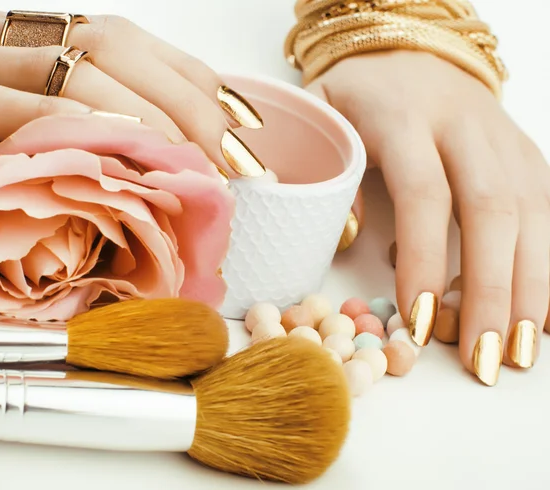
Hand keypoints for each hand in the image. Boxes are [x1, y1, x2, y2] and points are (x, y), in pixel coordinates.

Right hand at [0, 6, 264, 178]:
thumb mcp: (37, 127)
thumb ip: (93, 126)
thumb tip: (174, 155)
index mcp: (34, 39)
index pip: (132, 41)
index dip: (195, 78)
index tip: (245, 125)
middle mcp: (2, 36)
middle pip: (111, 43)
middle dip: (185, 101)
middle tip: (233, 159)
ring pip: (63, 62)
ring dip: (140, 113)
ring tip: (190, 159)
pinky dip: (59, 119)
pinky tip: (111, 144)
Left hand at [307, 50, 549, 384]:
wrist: (413, 55)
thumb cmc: (360, 97)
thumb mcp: (324, 118)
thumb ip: (328, 172)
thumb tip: (345, 241)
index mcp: (407, 118)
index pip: (423, 192)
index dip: (424, 258)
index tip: (417, 320)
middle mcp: (466, 128)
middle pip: (491, 210)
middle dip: (489, 290)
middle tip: (480, 358)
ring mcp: (504, 141)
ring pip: (531, 216)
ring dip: (529, 289)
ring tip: (518, 352)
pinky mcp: (527, 156)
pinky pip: (546, 213)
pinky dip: (545, 266)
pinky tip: (542, 315)